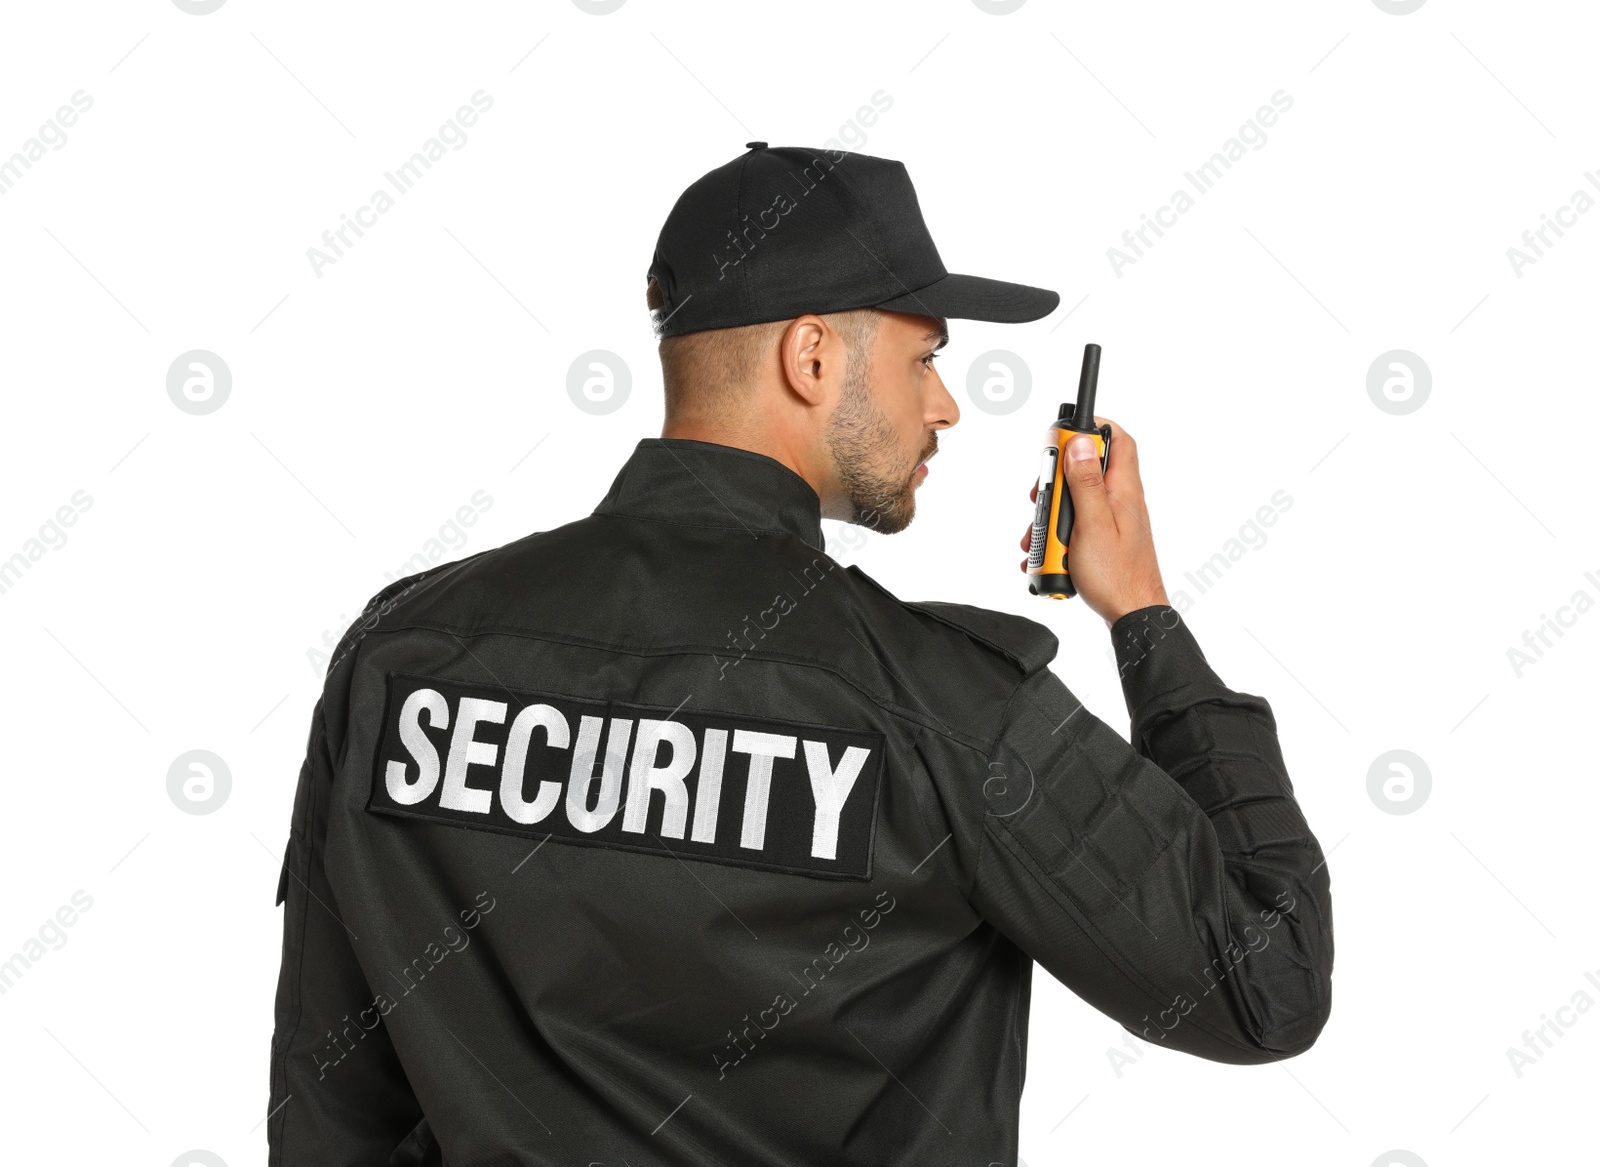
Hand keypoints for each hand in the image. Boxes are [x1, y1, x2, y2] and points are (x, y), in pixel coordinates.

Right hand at [1018, 417, 1169, 625]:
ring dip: (1052, 513)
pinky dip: (1058, 534)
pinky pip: (1077, 525)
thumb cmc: (1116, 576)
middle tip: (1041, 494)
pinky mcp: (1103, 538)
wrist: (1132, 614)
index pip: (1118, 439)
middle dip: (1057, 479)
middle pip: (1086, 469)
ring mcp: (1112, 519)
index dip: (1093, 428)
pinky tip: (1047, 553)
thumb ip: (1086, 483)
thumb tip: (1081, 443)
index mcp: (1124, 489)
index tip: (1064, 435)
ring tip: (1040, 534)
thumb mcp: (1093, 524)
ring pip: (1076, 499)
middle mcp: (1120, 500)